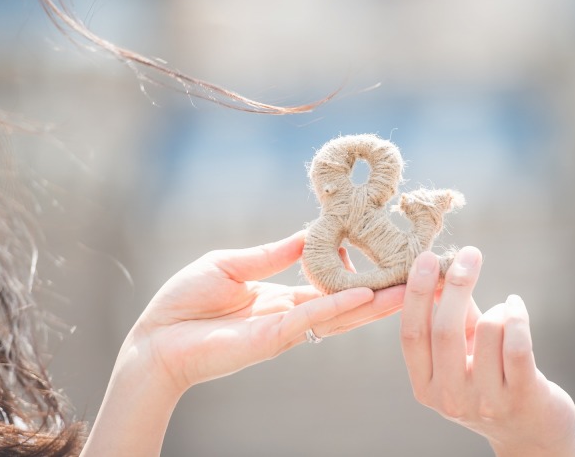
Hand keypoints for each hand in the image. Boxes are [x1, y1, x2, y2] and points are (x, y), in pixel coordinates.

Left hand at [83, 232, 404, 455]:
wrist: (155, 338)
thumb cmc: (184, 301)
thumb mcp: (232, 264)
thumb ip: (272, 254)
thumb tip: (309, 235)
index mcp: (281, 297)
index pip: (331, 285)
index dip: (359, 271)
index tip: (387, 254)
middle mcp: (291, 315)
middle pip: (346, 304)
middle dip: (382, 293)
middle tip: (419, 278)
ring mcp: (285, 329)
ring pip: (339, 316)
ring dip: (375, 303)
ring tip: (410, 288)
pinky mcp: (272, 339)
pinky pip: (312, 320)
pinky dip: (341, 307)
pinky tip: (366, 296)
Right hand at [400, 248, 574, 456]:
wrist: (529, 430)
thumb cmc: (489, 380)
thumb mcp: (460, 352)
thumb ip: (449, 315)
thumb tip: (441, 267)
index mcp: (425, 387)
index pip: (412, 334)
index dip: (418, 293)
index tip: (427, 258)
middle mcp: (450, 398)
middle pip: (446, 329)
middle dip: (458, 284)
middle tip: (469, 254)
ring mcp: (486, 401)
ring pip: (489, 329)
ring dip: (498, 309)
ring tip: (503, 312)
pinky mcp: (522, 397)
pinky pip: (517, 341)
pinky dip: (517, 314)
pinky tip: (515, 306)